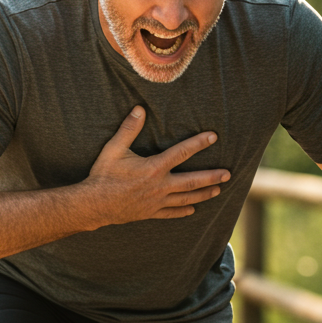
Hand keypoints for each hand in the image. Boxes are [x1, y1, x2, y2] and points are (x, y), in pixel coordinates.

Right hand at [83, 106, 229, 225]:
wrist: (94, 205)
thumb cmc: (103, 175)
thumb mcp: (113, 149)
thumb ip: (128, 129)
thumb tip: (139, 109)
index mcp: (154, 168)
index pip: (181, 153)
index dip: (198, 143)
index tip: (213, 137)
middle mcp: (160, 186)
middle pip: (192, 181)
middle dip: (211, 176)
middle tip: (228, 174)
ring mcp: (156, 202)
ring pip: (186, 199)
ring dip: (203, 194)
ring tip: (217, 190)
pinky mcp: (150, 213)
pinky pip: (171, 213)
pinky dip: (183, 212)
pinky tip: (192, 210)